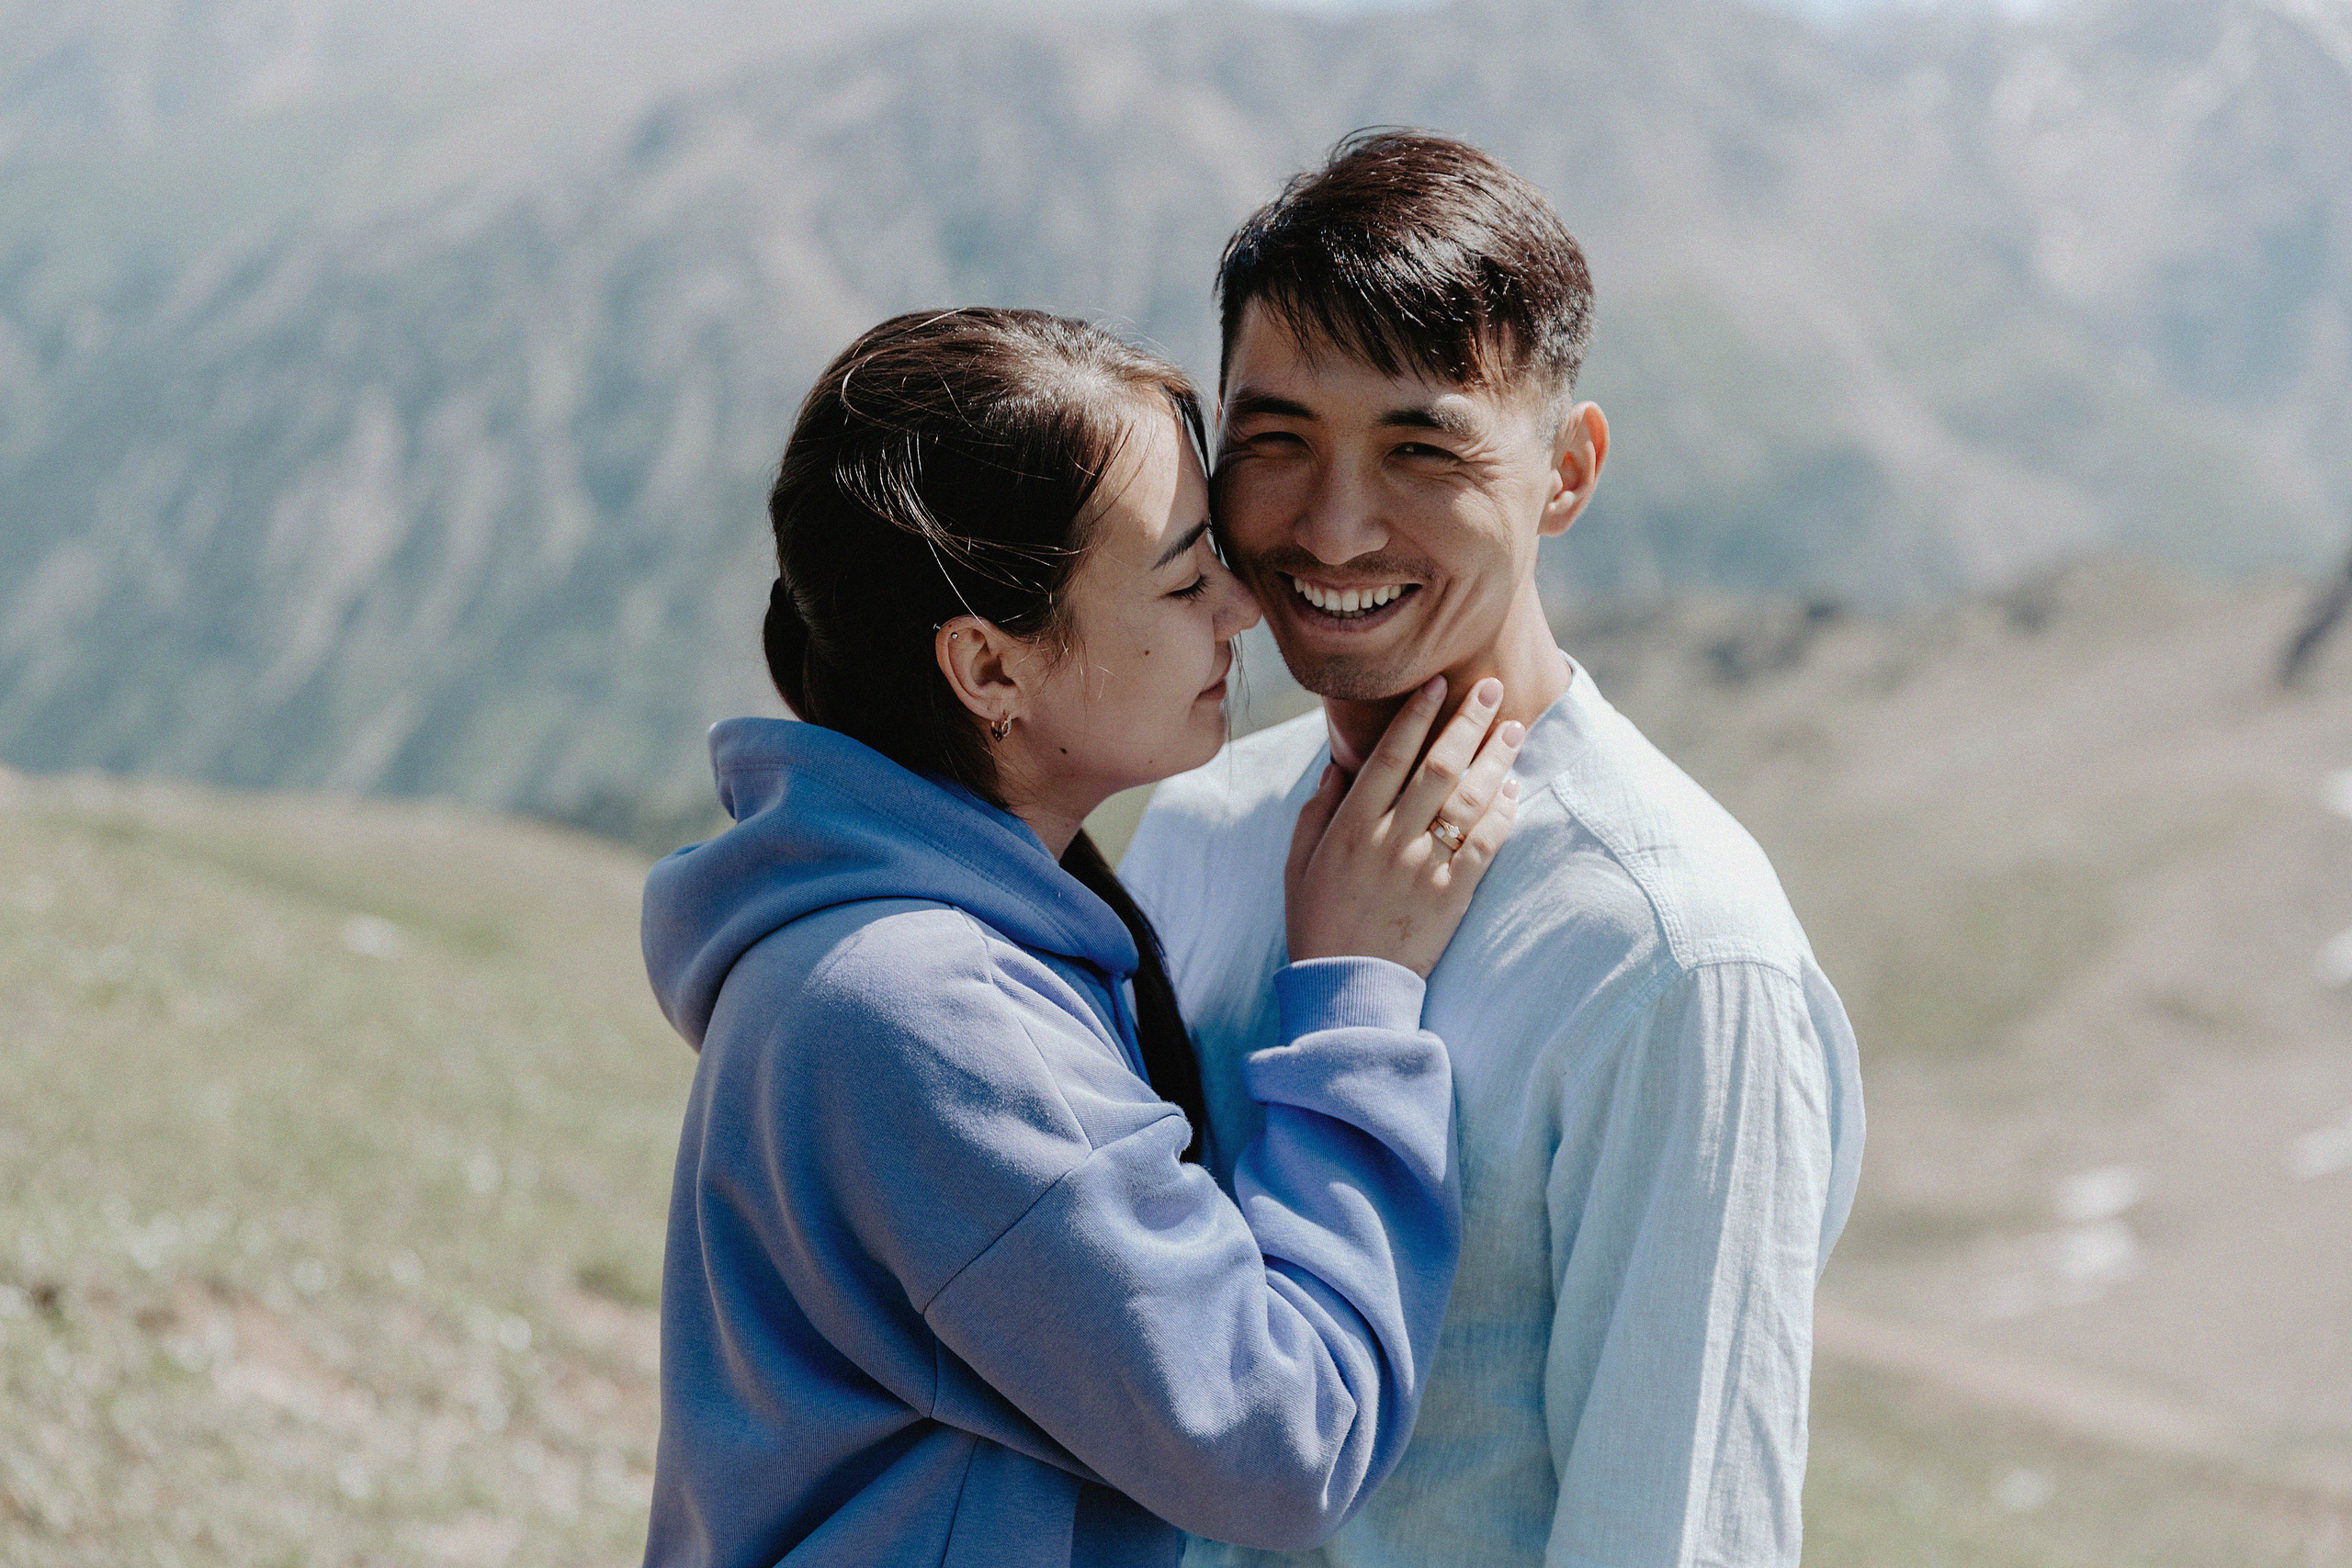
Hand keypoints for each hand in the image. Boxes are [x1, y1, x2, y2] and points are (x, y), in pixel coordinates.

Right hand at [1285, 676, 1524, 977]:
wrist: (1348, 985)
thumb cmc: (1317, 919)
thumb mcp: (1298, 861)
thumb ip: (1317, 809)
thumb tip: (1336, 764)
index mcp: (1350, 827)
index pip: (1390, 757)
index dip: (1416, 716)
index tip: (1437, 683)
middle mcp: (1390, 840)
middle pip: (1438, 767)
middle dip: (1467, 722)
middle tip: (1490, 686)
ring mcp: (1425, 868)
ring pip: (1468, 800)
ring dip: (1495, 759)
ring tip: (1513, 727)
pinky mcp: (1453, 895)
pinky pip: (1486, 845)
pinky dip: (1503, 813)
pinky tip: (1514, 788)